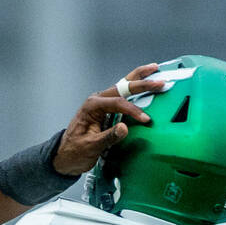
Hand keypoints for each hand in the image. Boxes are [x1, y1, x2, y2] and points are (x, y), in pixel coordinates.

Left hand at [52, 63, 169, 175]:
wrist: (65, 156)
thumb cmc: (75, 151)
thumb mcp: (91, 146)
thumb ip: (108, 137)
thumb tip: (125, 128)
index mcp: (92, 106)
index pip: (117, 103)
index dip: (133, 110)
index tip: (145, 119)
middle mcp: (97, 100)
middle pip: (122, 87)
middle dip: (142, 83)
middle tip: (160, 82)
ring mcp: (102, 103)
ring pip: (123, 86)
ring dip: (139, 78)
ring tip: (155, 69)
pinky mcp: (106, 108)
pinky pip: (122, 95)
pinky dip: (135, 88)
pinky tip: (144, 82)